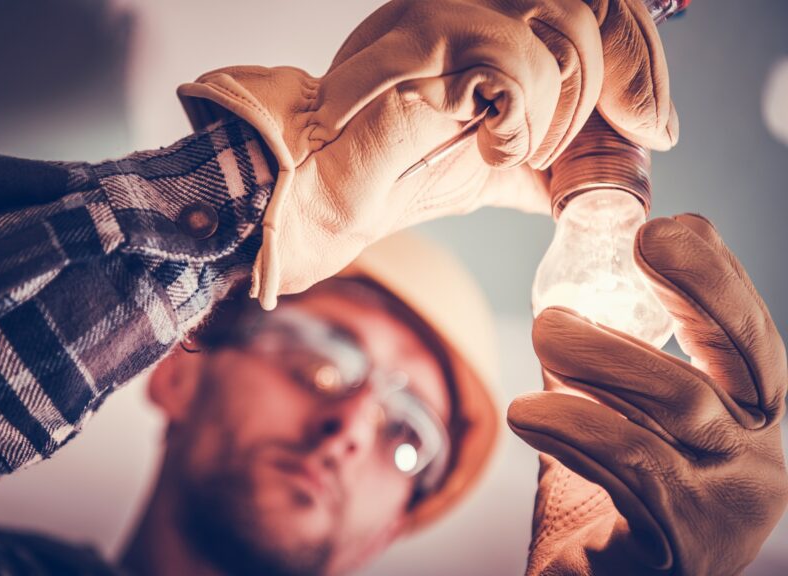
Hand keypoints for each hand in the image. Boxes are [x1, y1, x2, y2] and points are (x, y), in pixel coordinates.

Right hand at [178, 0, 674, 309]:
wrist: (308, 201)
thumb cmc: (379, 185)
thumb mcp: (477, 173)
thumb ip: (530, 166)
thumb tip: (580, 189)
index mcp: (481, 32)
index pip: (587, 11)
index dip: (636, 56)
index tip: (650, 124)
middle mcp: (467, 9)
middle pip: (591, 6)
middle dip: (626, 76)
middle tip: (613, 139)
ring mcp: (445, 17)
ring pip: (563, 27)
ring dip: (560, 106)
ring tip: (517, 152)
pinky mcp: (425, 45)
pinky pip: (515, 65)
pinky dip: (519, 121)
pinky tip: (490, 151)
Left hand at [508, 214, 787, 574]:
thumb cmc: (625, 495)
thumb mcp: (638, 420)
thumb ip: (622, 368)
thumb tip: (580, 287)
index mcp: (753, 420)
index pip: (749, 339)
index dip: (712, 279)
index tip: (661, 231)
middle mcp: (757, 462)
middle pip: (713, 372)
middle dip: (641, 317)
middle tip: (560, 307)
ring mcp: (727, 507)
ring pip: (670, 410)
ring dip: (596, 364)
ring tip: (541, 338)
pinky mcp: (685, 544)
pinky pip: (628, 464)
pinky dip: (572, 427)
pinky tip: (529, 413)